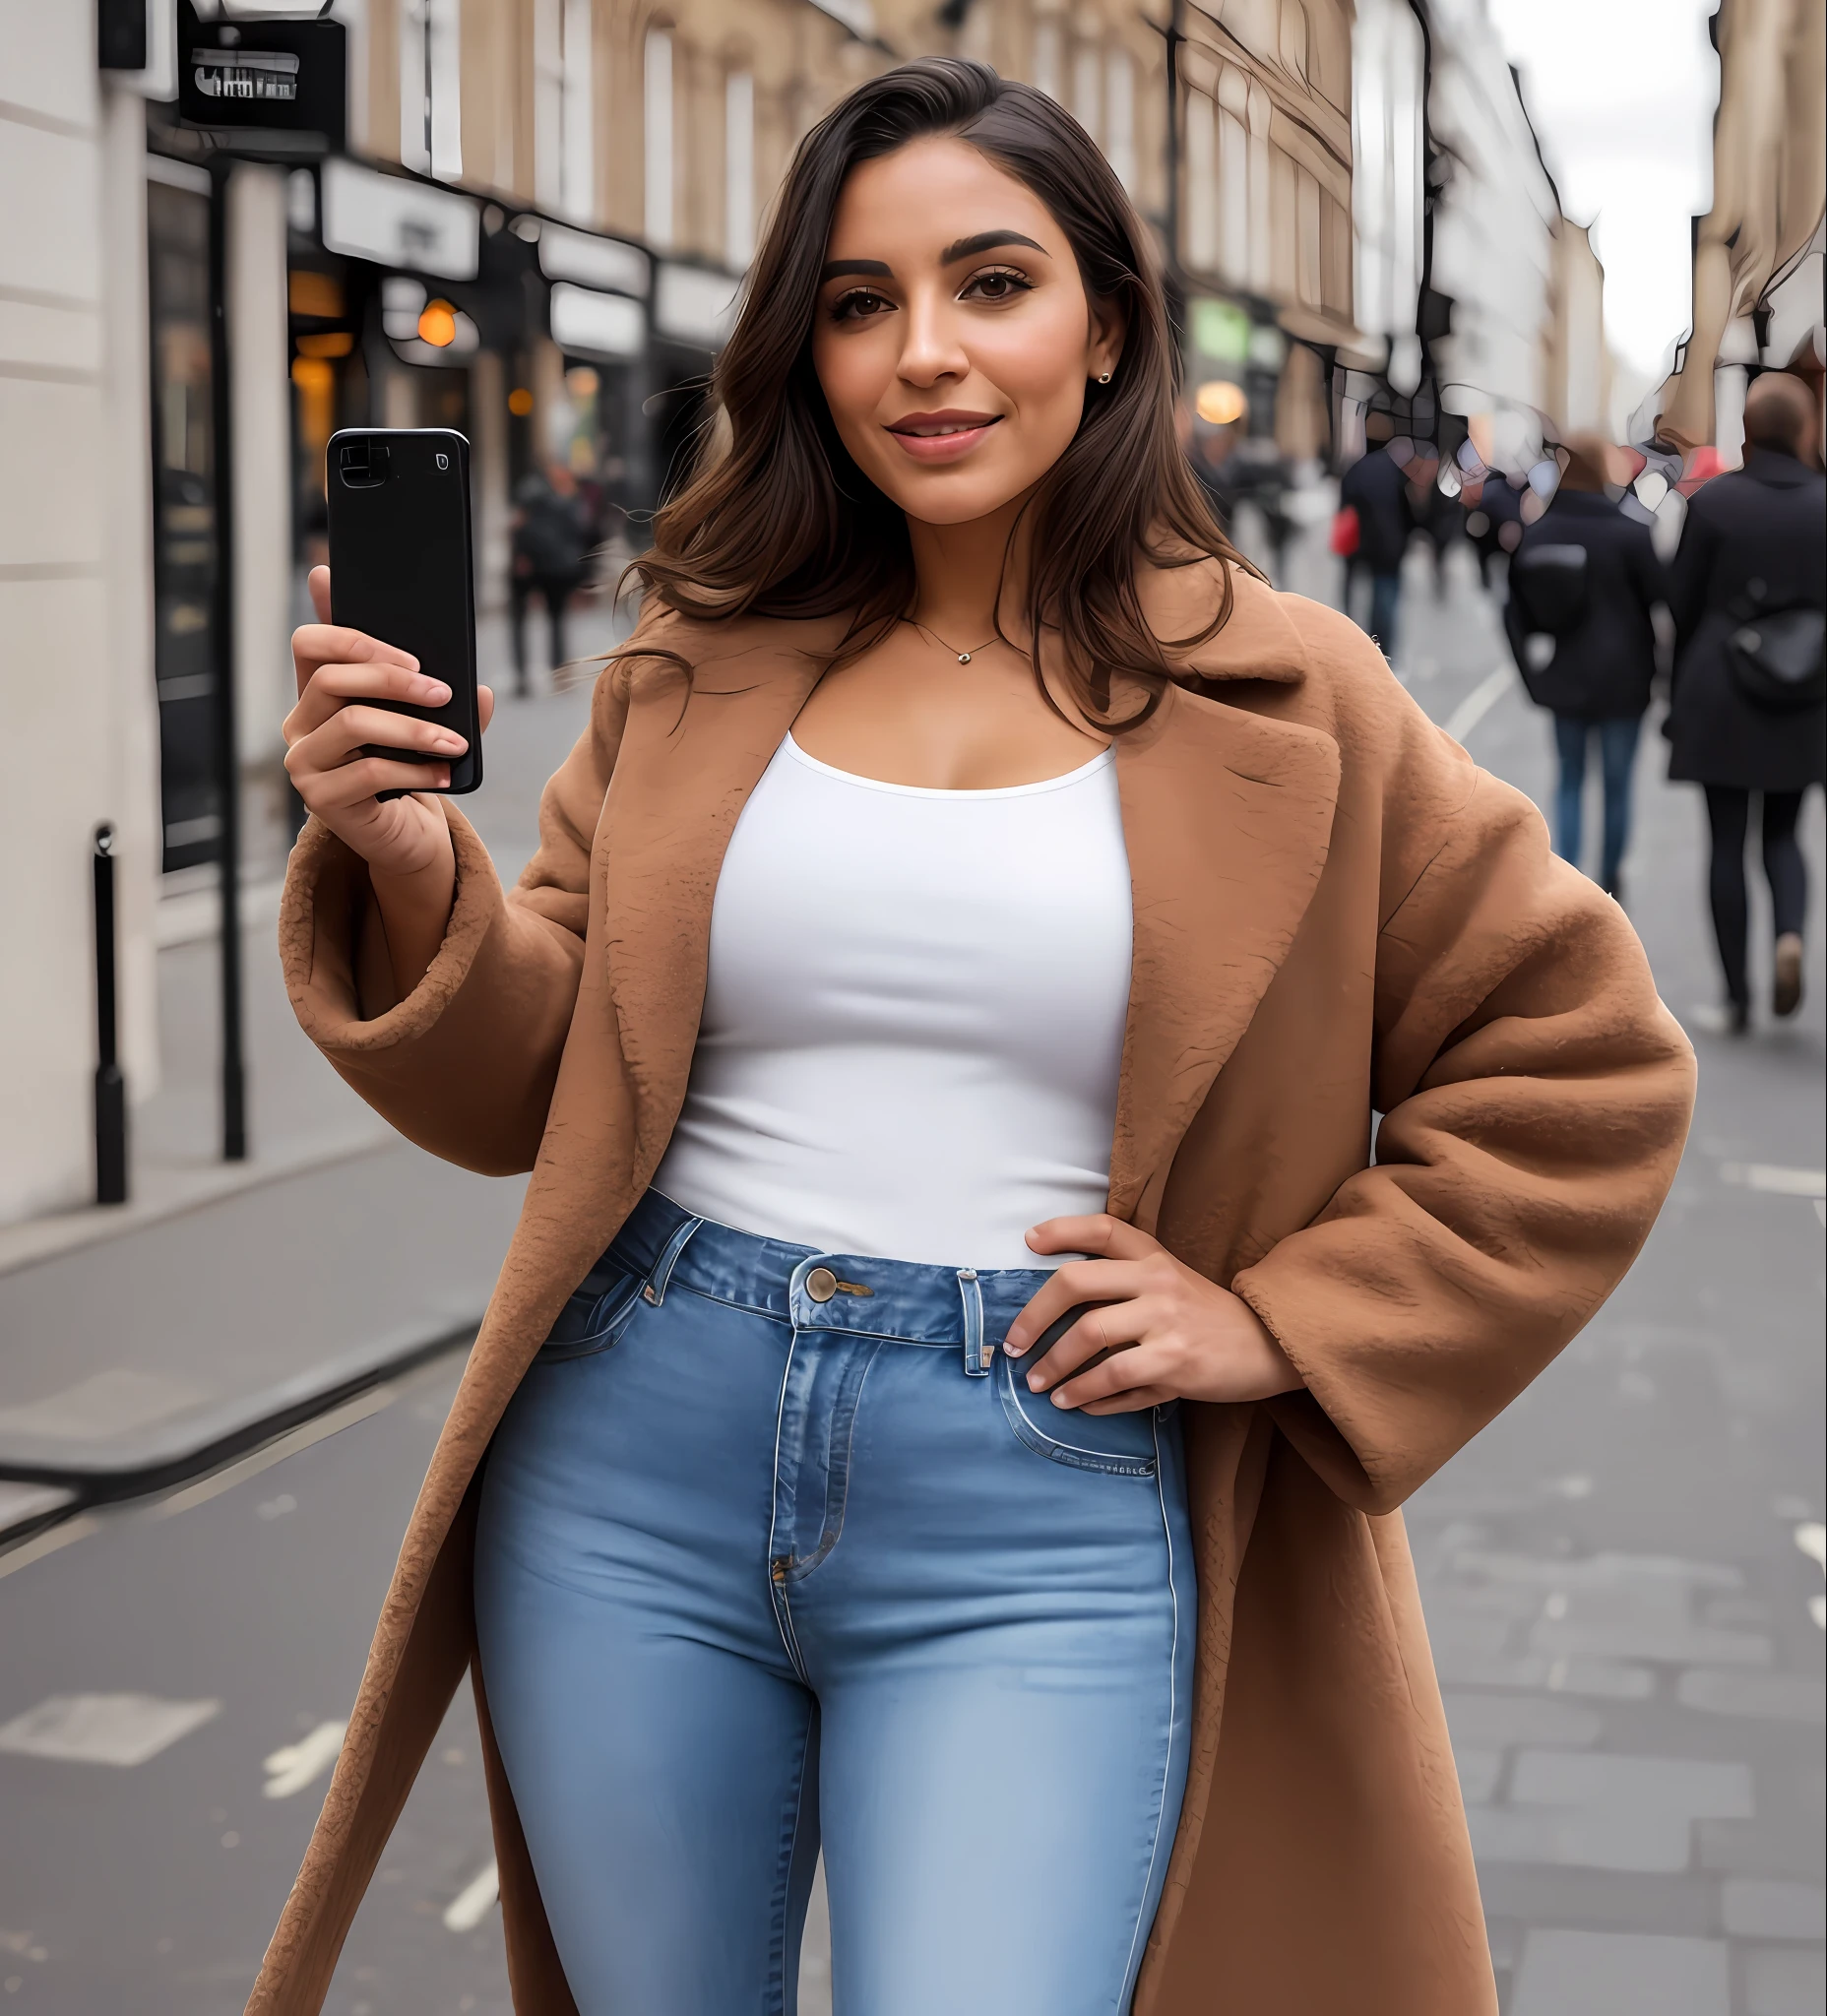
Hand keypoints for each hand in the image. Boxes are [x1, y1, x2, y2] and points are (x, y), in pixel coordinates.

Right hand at [283, 566, 494, 880]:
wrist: (405, 836)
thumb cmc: (410, 772)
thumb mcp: (424, 727)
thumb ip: (443, 704)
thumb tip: (481, 690)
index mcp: (317, 695)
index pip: (309, 644)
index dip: (350, 636)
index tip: (408, 654)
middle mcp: (300, 725)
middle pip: (332, 679)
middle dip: (394, 680)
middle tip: (443, 693)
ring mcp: (304, 763)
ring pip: (352, 724)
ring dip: (412, 730)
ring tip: (455, 742)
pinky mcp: (321, 799)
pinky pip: (371, 773)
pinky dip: (417, 772)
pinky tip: (444, 773)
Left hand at [1003, 1215, 1303, 1414]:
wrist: (1268, 1345)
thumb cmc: (1205, 1316)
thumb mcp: (1169, 1283)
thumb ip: (1123, 1285)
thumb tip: (1054, 1314)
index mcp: (1153, 1256)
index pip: (1103, 1229)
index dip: (1062, 1230)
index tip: (1029, 1243)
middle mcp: (1157, 1281)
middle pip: (1076, 1283)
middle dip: (1034, 1317)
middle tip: (1014, 1344)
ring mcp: (1166, 1321)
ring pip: (1089, 1337)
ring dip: (1054, 1365)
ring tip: (1037, 1384)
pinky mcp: (1176, 1363)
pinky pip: (1115, 1379)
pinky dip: (1086, 1394)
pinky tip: (1072, 1403)